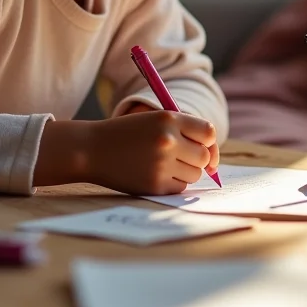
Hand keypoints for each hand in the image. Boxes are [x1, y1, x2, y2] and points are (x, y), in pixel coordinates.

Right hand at [88, 111, 217, 194]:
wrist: (92, 149)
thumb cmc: (129, 133)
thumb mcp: (156, 120)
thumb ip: (185, 132)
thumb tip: (214, 161)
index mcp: (169, 119)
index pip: (209, 133)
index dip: (208, 142)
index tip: (202, 146)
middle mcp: (168, 140)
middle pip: (204, 157)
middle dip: (197, 159)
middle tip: (179, 156)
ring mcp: (161, 164)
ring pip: (194, 174)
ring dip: (185, 171)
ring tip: (163, 164)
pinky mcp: (154, 185)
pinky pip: (180, 187)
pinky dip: (173, 183)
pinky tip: (155, 174)